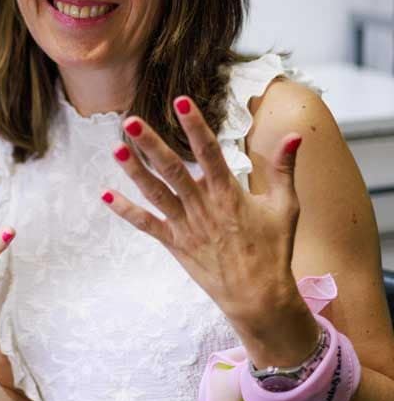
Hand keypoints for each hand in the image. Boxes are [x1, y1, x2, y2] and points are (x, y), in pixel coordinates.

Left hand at [103, 96, 307, 339]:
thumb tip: (296, 135)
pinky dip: (125, 211)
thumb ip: (285, 168)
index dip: (195, 126)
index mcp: (228, 194)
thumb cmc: (274, 249)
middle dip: (151, 145)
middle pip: (173, 170)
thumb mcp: (286, 207)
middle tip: (132, 120)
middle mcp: (203, 207)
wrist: (259, 298)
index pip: (209, 152)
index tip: (181, 101)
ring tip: (116, 148)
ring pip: (155, 193)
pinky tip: (104, 195)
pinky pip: (146, 225)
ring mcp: (186, 226)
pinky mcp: (175, 244)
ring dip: (134, 171)